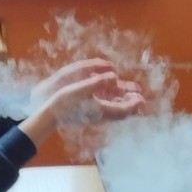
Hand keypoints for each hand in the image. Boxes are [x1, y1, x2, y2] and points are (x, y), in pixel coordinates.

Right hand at [21, 60, 143, 146]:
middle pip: (122, 112)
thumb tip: (114, 76)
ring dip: (123, 102)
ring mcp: (96, 115)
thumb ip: (99, 82)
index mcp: (102, 110)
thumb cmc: (65, 101)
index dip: (135, 104)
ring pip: (115, 110)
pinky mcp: (90, 114)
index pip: (124, 110)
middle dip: (131, 103)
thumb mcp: (82, 88)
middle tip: (138, 94)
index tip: (142, 98)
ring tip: (130, 93)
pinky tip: (113, 94)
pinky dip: (114, 102)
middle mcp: (101, 115)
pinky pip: (107, 109)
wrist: (49, 114)